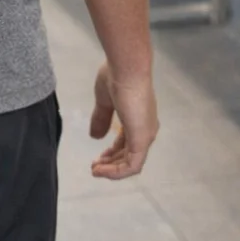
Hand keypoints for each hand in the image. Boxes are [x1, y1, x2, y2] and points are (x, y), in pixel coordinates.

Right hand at [89, 61, 157, 178]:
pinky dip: (117, 172)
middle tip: (94, 167)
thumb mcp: (104, 100)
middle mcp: (145, 130)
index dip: (112, 152)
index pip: (127, 142)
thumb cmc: (115, 78)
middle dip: (110, 163)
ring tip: (95, 171)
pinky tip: (102, 171)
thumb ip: (101, 119)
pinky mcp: (142, 140)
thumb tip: (95, 136)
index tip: (97, 156)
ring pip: (130, 163)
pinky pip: (132, 165)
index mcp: (138, 119)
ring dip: (112, 169)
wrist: (126, 69)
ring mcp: (145, 136)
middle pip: (128, 154)